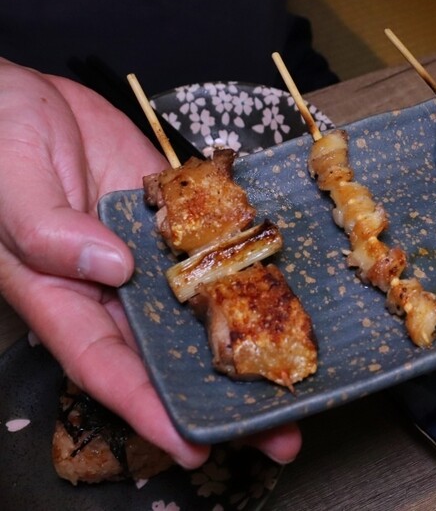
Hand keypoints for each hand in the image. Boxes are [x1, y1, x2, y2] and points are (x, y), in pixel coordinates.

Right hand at [0, 59, 300, 467]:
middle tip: (280, 434)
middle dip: (218, 397)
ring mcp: (151, 256)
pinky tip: (286, 298)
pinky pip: (216, 251)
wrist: (26, 97)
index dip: (149, 410)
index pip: (106, 367)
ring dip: (247, 346)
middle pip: (167, 355)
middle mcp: (111, 289)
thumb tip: (110, 268)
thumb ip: (48, 228)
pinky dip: (248, 275)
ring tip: (298, 378)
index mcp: (60, 296)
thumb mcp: (11, 181)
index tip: (194, 447)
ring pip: (200, 312)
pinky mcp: (177, 222)